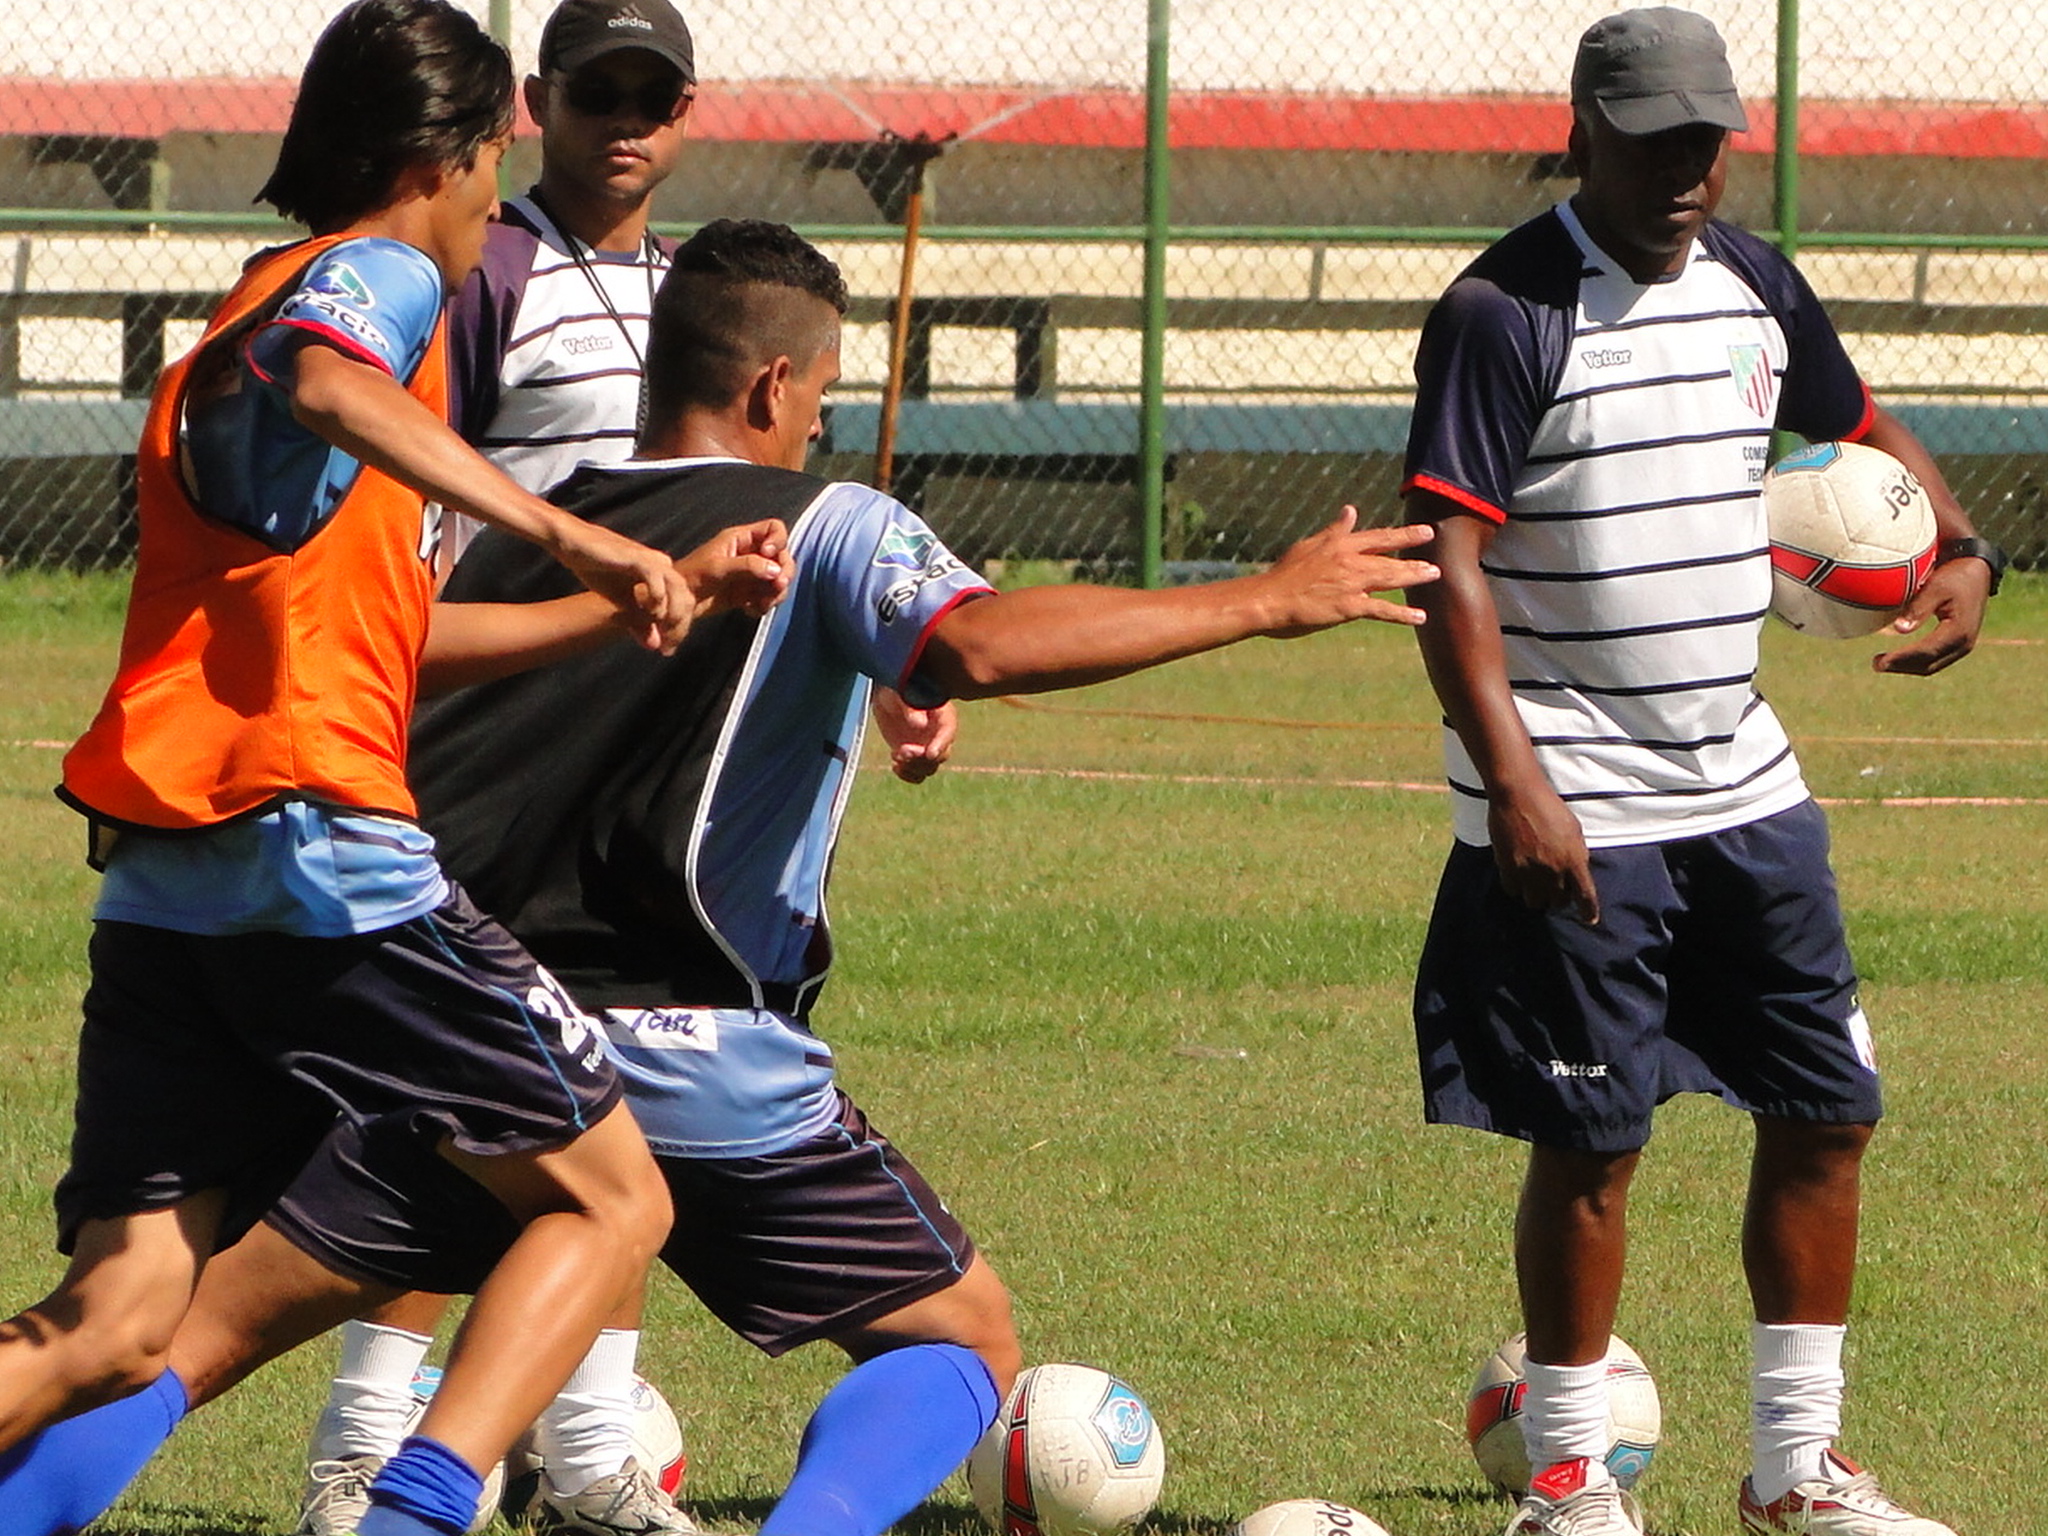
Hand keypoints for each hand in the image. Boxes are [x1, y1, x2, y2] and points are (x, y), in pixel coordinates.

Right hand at [547, 514, 695, 654]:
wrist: (572, 543)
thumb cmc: (595, 568)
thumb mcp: (619, 602)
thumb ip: (638, 623)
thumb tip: (655, 647)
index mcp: (661, 574)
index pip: (684, 603)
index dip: (679, 630)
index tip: (667, 651)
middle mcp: (662, 565)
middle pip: (686, 598)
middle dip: (679, 628)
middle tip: (667, 650)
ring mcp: (651, 559)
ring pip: (678, 589)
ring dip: (673, 616)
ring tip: (662, 635)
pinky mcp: (636, 557)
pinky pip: (656, 578)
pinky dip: (657, 598)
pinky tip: (650, 613)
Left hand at [676, 518, 795, 620]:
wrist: (679, 602)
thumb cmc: (692, 577)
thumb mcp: (718, 567)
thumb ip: (748, 566)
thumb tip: (775, 570)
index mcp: (742, 539)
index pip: (774, 529)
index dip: (778, 541)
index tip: (770, 556)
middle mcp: (750, 553)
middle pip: (782, 556)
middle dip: (783, 572)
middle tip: (777, 586)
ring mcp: (751, 574)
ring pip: (779, 578)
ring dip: (775, 593)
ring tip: (760, 604)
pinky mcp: (749, 593)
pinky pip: (769, 596)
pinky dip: (764, 605)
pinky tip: (750, 610)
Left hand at [872, 689, 956, 783]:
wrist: (888, 693)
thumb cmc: (897, 686)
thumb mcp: (900, 691)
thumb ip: (910, 707)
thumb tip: (919, 724)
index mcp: (943, 714)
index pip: (948, 731)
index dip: (941, 744)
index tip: (930, 753)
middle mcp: (938, 734)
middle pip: (940, 755)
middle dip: (922, 758)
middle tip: (902, 751)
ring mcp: (927, 747)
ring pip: (928, 768)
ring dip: (913, 768)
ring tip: (896, 756)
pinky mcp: (914, 756)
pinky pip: (917, 774)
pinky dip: (907, 774)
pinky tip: (895, 766)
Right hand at [1255, 508, 1439, 636]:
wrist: (1268, 599)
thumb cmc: (1283, 574)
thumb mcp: (1309, 545)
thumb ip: (1334, 530)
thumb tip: (1351, 510)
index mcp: (1339, 544)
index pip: (1378, 537)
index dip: (1404, 536)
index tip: (1425, 533)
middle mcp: (1350, 561)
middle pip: (1389, 558)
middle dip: (1414, 557)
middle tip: (1436, 562)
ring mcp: (1351, 583)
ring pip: (1390, 578)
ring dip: (1413, 577)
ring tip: (1433, 576)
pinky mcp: (1349, 606)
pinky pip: (1382, 610)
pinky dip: (1402, 614)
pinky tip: (1419, 617)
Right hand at [1487, 783, 1597, 924]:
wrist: (1518, 795)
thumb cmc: (1548, 806)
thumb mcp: (1574, 829)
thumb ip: (1577, 854)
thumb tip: (1577, 871)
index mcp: (1573, 861)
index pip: (1585, 897)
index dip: (1588, 912)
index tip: (1589, 919)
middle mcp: (1552, 871)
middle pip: (1558, 902)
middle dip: (1559, 897)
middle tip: (1555, 887)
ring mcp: (1529, 871)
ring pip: (1534, 901)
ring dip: (1537, 895)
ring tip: (1536, 883)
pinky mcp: (1508, 867)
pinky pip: (1513, 890)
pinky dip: (1517, 886)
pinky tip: (1518, 875)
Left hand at [1871, 556, 1989, 675]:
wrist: (1977, 572)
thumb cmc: (1954, 576)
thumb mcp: (1936, 586)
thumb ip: (1919, 608)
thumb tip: (1899, 629)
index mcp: (1959, 631)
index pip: (1925, 651)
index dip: (1901, 658)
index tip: (1879, 662)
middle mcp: (1964, 643)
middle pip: (1928, 665)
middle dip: (1901, 667)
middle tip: (1875, 664)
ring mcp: (1963, 646)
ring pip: (1931, 666)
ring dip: (1907, 667)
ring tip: (1881, 663)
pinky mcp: (1958, 644)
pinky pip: (1935, 660)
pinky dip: (1915, 661)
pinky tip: (1898, 657)